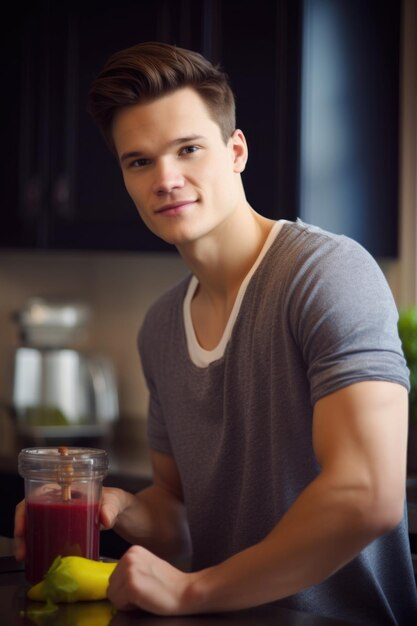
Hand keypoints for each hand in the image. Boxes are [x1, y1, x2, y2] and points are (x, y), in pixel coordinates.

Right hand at [13, 487, 127, 561]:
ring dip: (27, 540)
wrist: (130, 515)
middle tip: (22, 550)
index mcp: (69, 487)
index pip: (39, 493)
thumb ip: (111, 507)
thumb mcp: (117, 501)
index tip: (23, 527)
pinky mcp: (67, 531)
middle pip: (33, 511)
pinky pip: (47, 537)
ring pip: (37, 525)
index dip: (26, 509)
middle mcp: (62, 500)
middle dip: (23, 530)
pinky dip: (38, 546)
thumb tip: (104, 518)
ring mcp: (63, 516)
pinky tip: (35, 558)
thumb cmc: (120, 502)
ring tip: (25, 556)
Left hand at [107, 545, 193, 614]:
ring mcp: (130, 570)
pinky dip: (128, 607)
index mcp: (133, 551)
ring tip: (144, 596)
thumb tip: (116, 583)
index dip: (127, 586)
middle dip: (124, 593)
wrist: (184, 591)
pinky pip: (117, 602)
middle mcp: (129, 557)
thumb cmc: (168, 584)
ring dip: (125, 601)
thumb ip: (131, 569)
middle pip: (111, 584)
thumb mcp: (147, 566)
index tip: (144, 585)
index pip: (115, 575)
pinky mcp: (131, 585)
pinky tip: (144, 600)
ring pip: (112, 594)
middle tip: (144, 592)